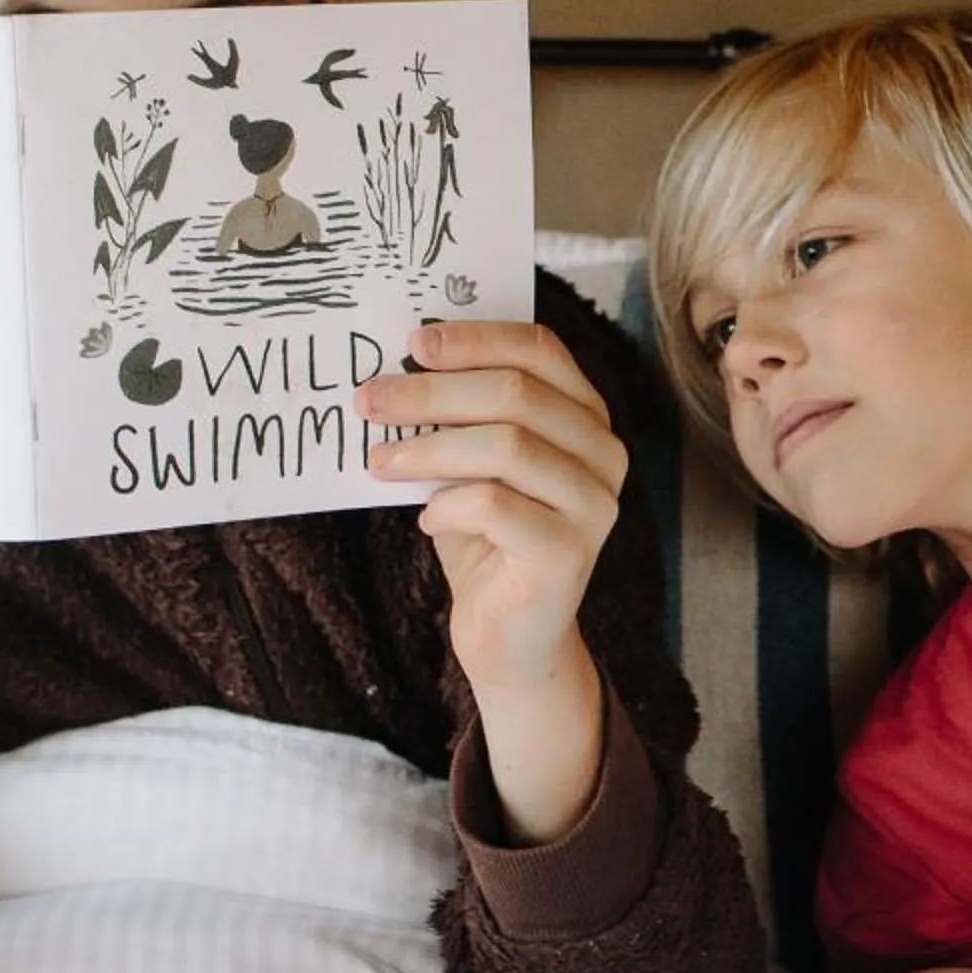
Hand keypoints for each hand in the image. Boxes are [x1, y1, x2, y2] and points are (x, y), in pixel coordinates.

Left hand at [359, 319, 629, 840]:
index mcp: (584, 415)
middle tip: (369, 399)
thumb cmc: (485, 538)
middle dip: (432, 391)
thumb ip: (455, 414)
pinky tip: (426, 519)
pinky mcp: (569, 552)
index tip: (411, 341)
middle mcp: (602, 452)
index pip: (540, 349)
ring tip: (380, 461)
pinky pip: (496, 505)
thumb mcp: (469, 462)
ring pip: (507, 444)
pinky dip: (448, 505)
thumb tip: (396, 363)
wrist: (509, 635)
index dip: (475, 337)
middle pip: (516, 392)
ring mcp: (594, 503)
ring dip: (429, 446)